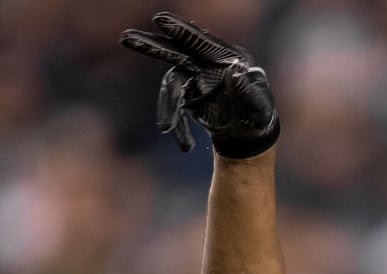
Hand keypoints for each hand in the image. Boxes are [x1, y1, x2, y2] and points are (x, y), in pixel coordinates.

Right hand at [120, 12, 278, 156]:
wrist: (249, 133)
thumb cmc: (259, 116)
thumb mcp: (260, 107)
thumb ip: (248, 91)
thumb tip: (234, 72)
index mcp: (228, 60)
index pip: (201, 43)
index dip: (182, 31)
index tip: (160, 20)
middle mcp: (208, 65)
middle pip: (176, 52)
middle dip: (152, 46)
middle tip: (126, 37)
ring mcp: (196, 78)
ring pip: (172, 84)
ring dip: (168, 107)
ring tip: (168, 129)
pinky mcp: (189, 94)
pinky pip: (175, 105)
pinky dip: (176, 121)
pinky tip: (183, 141)